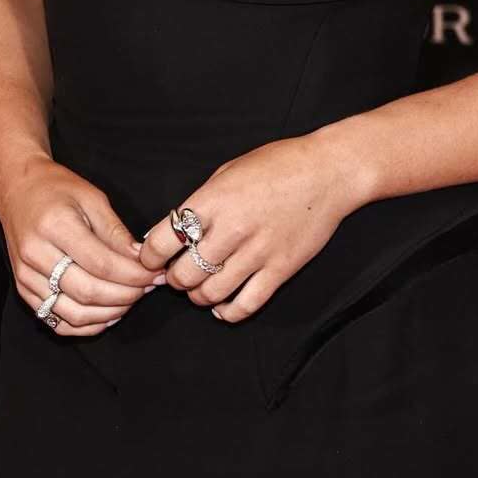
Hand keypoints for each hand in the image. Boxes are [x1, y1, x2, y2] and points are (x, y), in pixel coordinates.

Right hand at [0, 154, 163, 333]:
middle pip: (88, 292)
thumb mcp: (92, 197)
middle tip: (148, 287)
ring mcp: (26, 277)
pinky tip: (107, 314)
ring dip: (109, 313)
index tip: (155, 273)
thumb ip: (116, 232)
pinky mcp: (23, 290)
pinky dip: (86, 325)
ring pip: (73, 313)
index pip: (101, 264)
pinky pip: (57, 321)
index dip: (133, 275)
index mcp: (54, 225)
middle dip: (126, 295)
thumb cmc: (57, 188)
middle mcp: (36, 255)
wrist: (17, 190)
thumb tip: (142, 259)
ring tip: (132, 299)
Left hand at [137, 132, 360, 323]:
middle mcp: (232, 228)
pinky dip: (228, 313)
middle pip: (184, 274)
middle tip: (176, 274)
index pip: (164, 239)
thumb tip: (175, 227)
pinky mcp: (280, 269)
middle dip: (173, 279)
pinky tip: (223, 307)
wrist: (328, 172)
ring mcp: (258, 252)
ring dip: (197, 296)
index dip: (149, 256)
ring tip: (199, 288)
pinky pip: (246, 305)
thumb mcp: (229, 170)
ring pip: (211, 294)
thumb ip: (202, 200)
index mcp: (214, 199)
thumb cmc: (279, 164)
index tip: (150, 259)